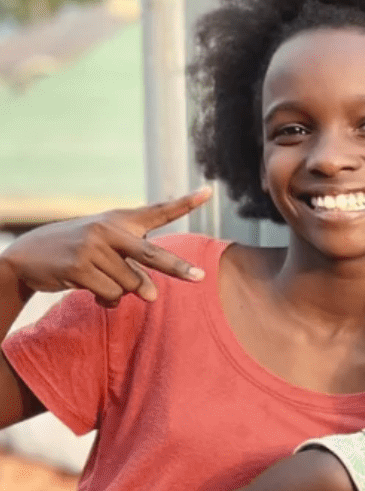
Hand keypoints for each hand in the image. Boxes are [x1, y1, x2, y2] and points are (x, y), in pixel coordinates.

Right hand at [0, 188, 210, 306]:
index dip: (185, 203)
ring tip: (101, 281)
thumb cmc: (79, 253)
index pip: (158, 211)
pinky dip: (107, 300)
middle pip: (152, 254)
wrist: (29, 256)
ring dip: (122, 292)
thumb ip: (135, 269)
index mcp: (120, 220)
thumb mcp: (108, 252)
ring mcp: (93, 247)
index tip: (209, 191)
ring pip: (131, 284)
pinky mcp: (79, 267)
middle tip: (200, 278)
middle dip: (177, 268)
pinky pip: (111, 294)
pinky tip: (90, 290)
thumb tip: (150, 295)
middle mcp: (109, 229)